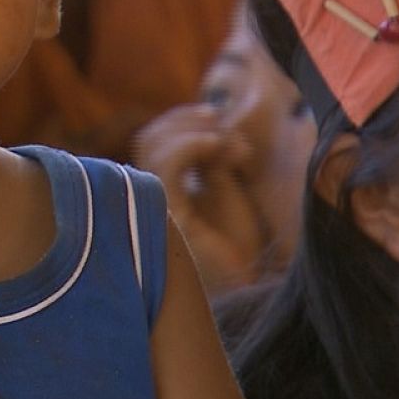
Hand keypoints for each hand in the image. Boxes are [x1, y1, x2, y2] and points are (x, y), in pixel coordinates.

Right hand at [134, 105, 268, 293]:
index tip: (215, 115)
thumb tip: (212, 126)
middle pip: (147, 138)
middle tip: (220, 121)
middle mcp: (148, 196)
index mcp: (159, 190)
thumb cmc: (239, 244)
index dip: (178, 120)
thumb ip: (212, 159)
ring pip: (152, 145)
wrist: (251, 283)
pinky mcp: (169, 214)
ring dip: (194, 130)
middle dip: (185, 120)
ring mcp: (155, 205)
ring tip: (229, 141)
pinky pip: (168, 165)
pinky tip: (221, 148)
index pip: (150, 142)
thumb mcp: (226, 189)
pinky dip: (194, 145)